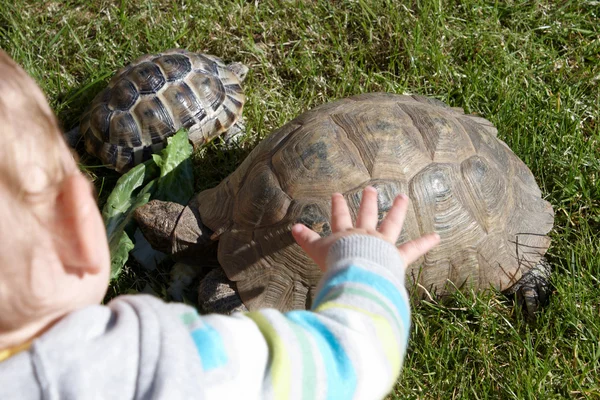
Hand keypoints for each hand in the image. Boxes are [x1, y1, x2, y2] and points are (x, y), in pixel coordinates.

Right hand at [291, 186, 439, 271]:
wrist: (353, 273)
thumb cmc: (334, 265)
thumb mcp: (316, 252)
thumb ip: (307, 240)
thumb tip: (293, 228)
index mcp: (345, 235)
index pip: (339, 218)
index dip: (338, 206)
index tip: (337, 195)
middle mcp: (364, 235)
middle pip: (367, 214)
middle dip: (368, 201)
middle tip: (371, 189)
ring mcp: (381, 243)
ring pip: (391, 223)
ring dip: (397, 210)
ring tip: (403, 196)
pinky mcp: (395, 256)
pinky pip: (413, 249)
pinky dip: (425, 243)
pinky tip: (437, 237)